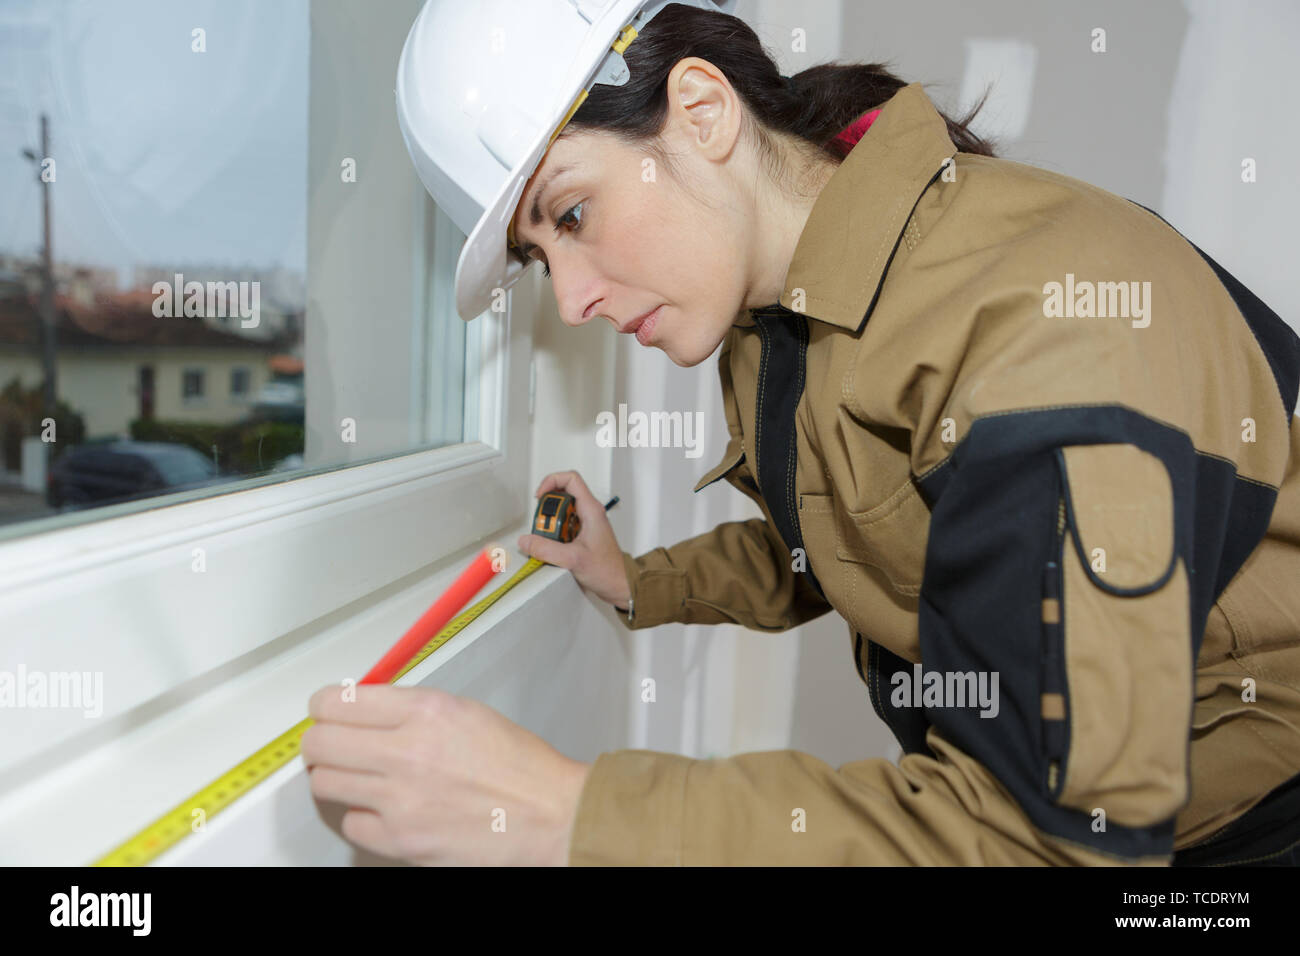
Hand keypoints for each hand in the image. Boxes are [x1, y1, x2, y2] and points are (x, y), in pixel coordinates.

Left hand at [302, 683, 590, 865]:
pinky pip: (352, 824)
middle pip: (319, 742)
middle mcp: (407, 752)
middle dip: (320, 740)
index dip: (324, 706)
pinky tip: (386, 808)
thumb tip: (366, 709)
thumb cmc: (519, 767)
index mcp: (427, 712)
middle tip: (332, 743)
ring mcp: (400, 801)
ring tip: (361, 775)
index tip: (325, 710)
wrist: (550, 816)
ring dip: (337, 776)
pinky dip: (363, 817)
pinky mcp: (400, 841)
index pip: (339, 701)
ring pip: (325, 783)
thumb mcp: (466, 712)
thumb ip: (411, 708)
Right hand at [517, 470, 631, 610]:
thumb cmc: (608, 570)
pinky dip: (554, 536)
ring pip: (561, 514)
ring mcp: (585, 524)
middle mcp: (589, 513)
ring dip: (550, 525)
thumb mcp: (573, 559)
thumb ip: (546, 549)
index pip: (570, 479)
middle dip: (548, 511)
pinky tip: (555, 549)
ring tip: (550, 540)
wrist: (619, 585)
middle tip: (544, 528)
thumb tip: (526, 541)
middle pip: (562, 497)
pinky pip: (562, 528)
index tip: (540, 497)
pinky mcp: (581, 536)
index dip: (552, 482)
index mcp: (591, 510)